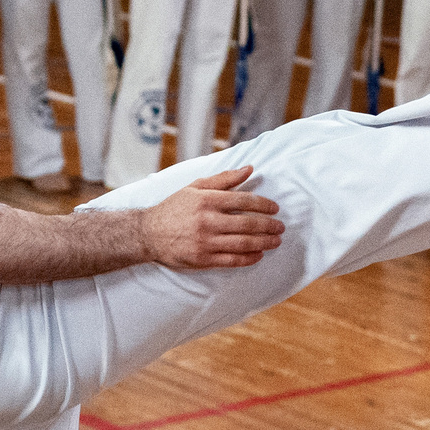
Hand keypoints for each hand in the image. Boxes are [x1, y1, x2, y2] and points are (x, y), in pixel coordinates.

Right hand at [139, 165, 283, 269]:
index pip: (244, 200)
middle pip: (247, 223)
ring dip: (264, 242)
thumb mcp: (195, 187)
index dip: (264, 205)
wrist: (148, 233)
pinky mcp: (203, 259)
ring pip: (243, 243)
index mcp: (207, 200)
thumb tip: (249, 168)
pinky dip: (249, 258)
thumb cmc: (174, 208)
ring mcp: (205, 241)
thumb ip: (223, 179)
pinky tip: (258, 254)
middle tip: (280, 227)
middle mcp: (207, 220)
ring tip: (275, 241)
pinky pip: (232, 260)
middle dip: (268, 226)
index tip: (275, 208)